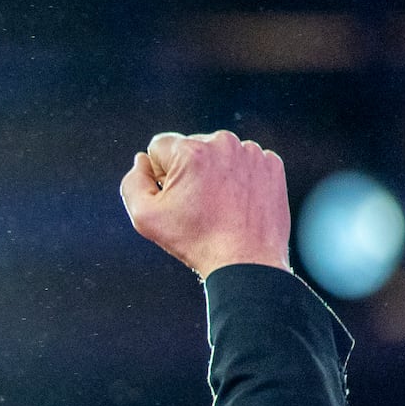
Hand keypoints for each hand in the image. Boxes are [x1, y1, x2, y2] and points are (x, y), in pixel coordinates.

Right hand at [119, 130, 291, 279]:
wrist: (246, 262)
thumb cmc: (194, 240)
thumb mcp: (144, 216)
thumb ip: (132, 181)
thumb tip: (142, 161)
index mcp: (191, 151)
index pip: (159, 147)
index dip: (159, 173)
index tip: (173, 197)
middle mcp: (223, 143)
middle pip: (190, 147)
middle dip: (188, 170)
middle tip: (197, 205)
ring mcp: (252, 153)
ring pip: (218, 154)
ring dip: (214, 172)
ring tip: (219, 205)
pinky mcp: (271, 165)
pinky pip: (244, 162)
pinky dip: (239, 178)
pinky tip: (237, 202)